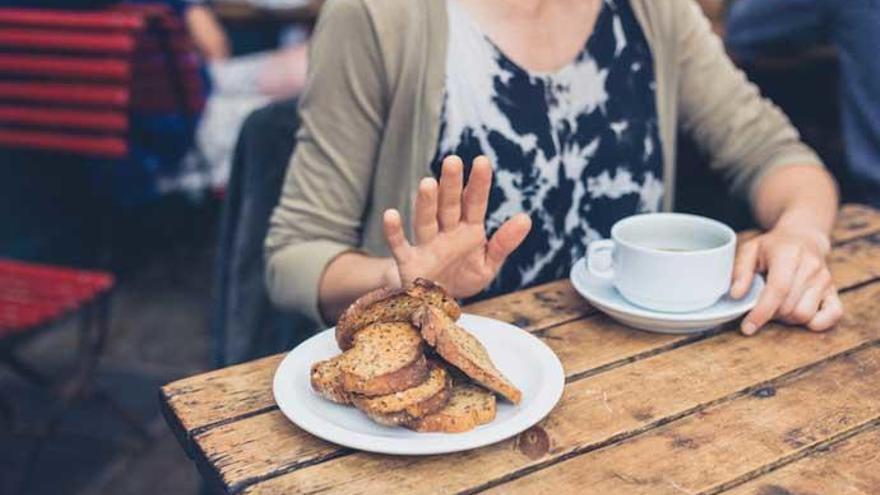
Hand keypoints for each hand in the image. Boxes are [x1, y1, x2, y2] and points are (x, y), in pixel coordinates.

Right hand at [382, 155, 531, 297]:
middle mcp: (446, 232)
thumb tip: (526, 218)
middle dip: (450, 185)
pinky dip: (394, 232)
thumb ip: (504, 243)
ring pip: (425, 220)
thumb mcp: (488, 264)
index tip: (482, 161)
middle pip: (448, 205)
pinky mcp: (409, 262)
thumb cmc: (463, 278)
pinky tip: (390, 215)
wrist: (436, 304)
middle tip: (453, 161)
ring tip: (428, 183)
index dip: (478, 184)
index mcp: (468, 231)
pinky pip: (399, 245)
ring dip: (426, 203)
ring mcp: (426, 245)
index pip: (474, 203)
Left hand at [730, 226, 841, 334]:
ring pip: (805, 315)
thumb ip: (740, 271)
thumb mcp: (750, 250)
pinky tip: (799, 316)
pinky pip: (833, 316)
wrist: (804, 237)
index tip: (747, 327)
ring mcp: (825, 280)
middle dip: (770, 314)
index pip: (778, 289)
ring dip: (787, 319)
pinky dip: (815, 323)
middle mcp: (811, 268)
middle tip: (762, 306)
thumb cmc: (774, 246)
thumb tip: (736, 295)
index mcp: (789, 255)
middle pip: (790, 307)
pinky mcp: (834, 291)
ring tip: (778, 306)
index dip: (762, 311)